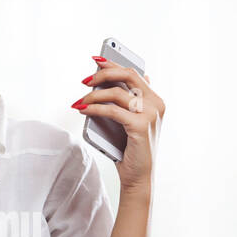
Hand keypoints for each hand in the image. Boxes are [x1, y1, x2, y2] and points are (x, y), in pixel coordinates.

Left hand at [73, 56, 164, 195]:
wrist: (138, 177)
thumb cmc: (131, 150)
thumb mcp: (129, 122)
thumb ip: (127, 103)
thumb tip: (110, 84)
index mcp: (156, 100)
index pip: (134, 73)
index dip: (114, 64)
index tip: (96, 59)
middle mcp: (156, 104)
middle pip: (127, 76)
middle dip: (103, 74)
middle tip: (85, 80)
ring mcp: (150, 114)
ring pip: (116, 93)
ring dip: (93, 96)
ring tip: (80, 101)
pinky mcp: (140, 125)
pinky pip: (112, 110)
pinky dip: (94, 109)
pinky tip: (83, 110)